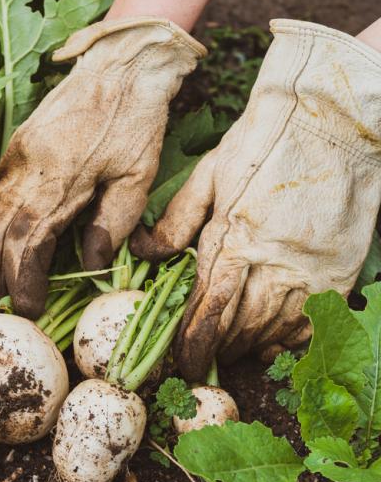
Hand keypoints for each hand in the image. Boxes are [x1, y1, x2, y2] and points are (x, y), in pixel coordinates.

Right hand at [0, 18, 205, 317]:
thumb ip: (114, 222)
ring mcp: (17, 157)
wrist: (120, 65)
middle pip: (0, 234)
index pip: (31, 243)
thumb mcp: (137, 175)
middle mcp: (28, 171)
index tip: (29, 309)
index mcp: (60, 180)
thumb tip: (92, 264)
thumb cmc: (135, 122)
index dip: (25, 281)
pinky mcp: (16, 147)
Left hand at [132, 19, 380, 380]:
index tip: (181, 363)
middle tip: (201, 361)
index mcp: (235, 241)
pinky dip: (291, 339)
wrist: (330, 119)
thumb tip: (141, 253)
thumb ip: (176, 221)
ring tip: (231, 353)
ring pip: (276, 328)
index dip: (193, 343)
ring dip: (249, 347)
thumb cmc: (263, 142)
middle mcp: (274, 264)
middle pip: (240, 327)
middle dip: (217, 350)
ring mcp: (311, 270)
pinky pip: (314, 320)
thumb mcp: (209, 176)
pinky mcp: (339, 269)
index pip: (209, 308)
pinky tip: (275, 343)